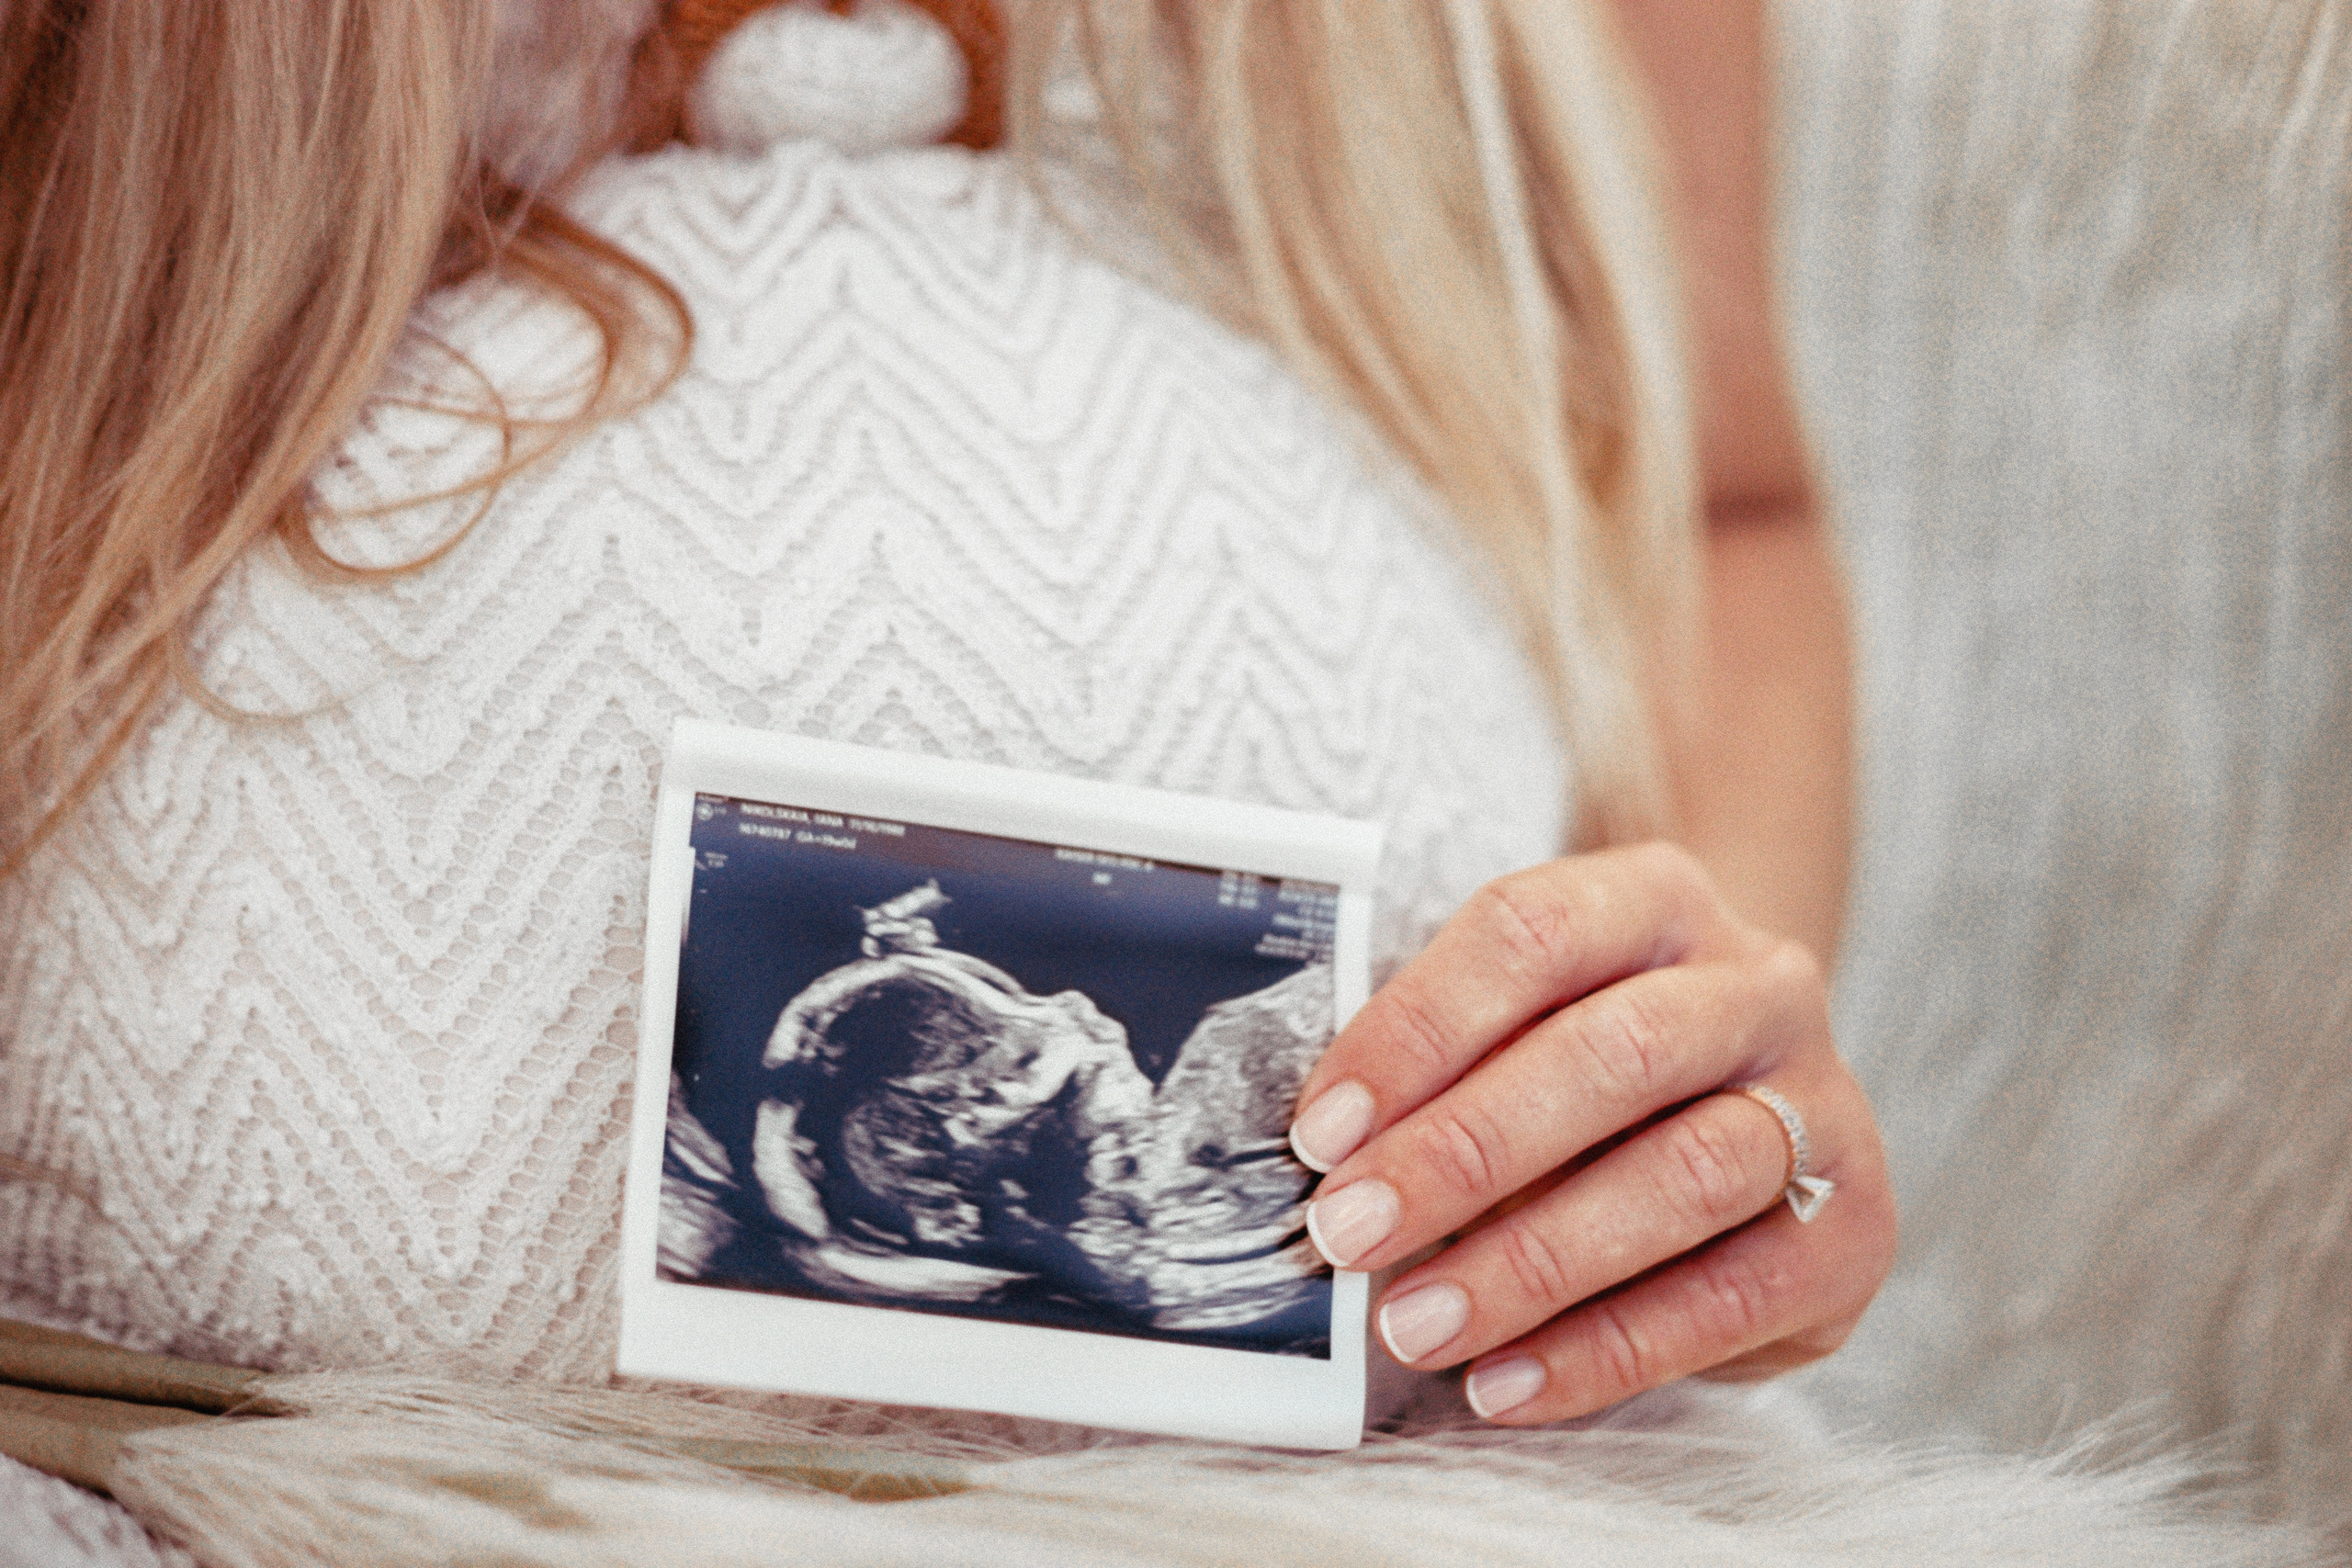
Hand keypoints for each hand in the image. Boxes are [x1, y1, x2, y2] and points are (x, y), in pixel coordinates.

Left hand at [1287, 843, 1894, 1422]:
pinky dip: (1604, 1352)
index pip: (1531, 933)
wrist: (1752, 1114)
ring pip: (1685, 1176)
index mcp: (1658, 901)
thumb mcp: (1518, 1029)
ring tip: (1414, 1324)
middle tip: (1350, 1232)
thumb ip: (1436, 1068)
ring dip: (1529, 1262)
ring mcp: (1823, 1105)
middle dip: (1462, 1152)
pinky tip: (1503, 1382)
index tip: (1321, 1130)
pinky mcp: (1853, 1233)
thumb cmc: (1584, 1069)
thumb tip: (1320, 1161)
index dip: (1417, 1030)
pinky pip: (1729, 1301)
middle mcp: (1758, 986)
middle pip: (1614, 1053)